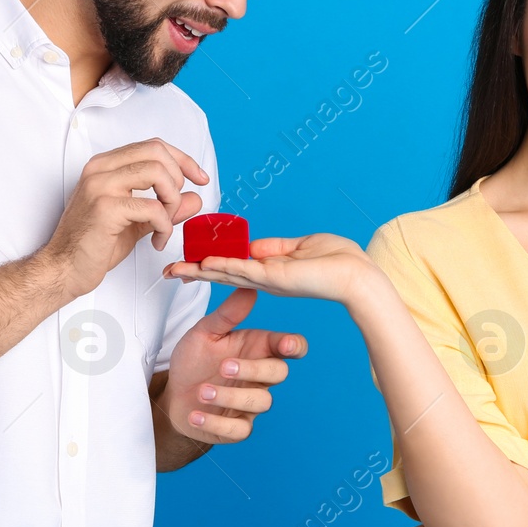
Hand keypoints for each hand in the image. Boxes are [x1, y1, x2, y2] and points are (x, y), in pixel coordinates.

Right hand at [44, 138, 207, 298]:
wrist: (63, 269)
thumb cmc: (93, 245)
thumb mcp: (138, 221)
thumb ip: (165, 206)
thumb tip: (195, 197)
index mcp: (105, 166)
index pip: (153, 145)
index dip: (182, 159)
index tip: (199, 178)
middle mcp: (100, 169)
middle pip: (157, 152)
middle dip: (178, 179)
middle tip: (175, 208)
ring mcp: (100, 186)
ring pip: (157, 173)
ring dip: (172, 202)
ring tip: (165, 225)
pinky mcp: (105, 208)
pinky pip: (152, 207)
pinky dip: (164, 225)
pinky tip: (156, 241)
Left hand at [156, 287, 306, 443]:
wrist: (173, 395)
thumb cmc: (195, 360)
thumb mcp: (205, 332)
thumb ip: (227, 314)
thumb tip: (248, 289)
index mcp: (257, 349)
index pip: (288, 346)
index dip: (293, 345)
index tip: (285, 345)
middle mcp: (259, 376)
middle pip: (279, 373)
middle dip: (254, 369)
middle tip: (224, 366)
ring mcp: (250, 404)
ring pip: (261, 402)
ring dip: (230, 396)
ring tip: (202, 391)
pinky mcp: (237, 428)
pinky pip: (239, 431)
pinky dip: (216, 422)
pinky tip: (196, 413)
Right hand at [162, 233, 377, 306]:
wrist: (359, 276)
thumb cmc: (339, 261)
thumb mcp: (303, 246)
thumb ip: (276, 247)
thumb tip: (253, 246)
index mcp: (271, 270)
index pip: (234, 266)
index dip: (211, 264)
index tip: (190, 261)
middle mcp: (265, 279)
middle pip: (222, 274)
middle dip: (195, 272)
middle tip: (169, 272)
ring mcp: (268, 280)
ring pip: (226, 274)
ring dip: (200, 271)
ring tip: (175, 271)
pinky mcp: (275, 278)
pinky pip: (244, 270)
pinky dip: (224, 266)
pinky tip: (205, 264)